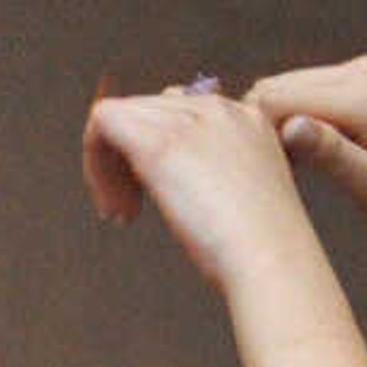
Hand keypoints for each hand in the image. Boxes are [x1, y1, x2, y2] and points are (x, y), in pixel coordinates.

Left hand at [83, 84, 321, 297]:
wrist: (271, 257)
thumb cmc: (259, 248)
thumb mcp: (242, 199)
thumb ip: (211, 174)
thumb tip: (174, 170)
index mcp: (243, 118)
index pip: (176, 108)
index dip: (150, 153)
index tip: (151, 198)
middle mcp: (218, 108)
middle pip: (145, 109)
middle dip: (124, 161)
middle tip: (128, 211)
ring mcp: (191, 122)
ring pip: (119, 115)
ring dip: (108, 168)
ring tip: (122, 213)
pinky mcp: (161, 144)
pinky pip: (101, 122)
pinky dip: (95, 166)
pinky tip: (117, 210)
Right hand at [248, 56, 366, 256]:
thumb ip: (332, 155)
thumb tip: (289, 125)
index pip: (278, 100)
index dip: (258, 138)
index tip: (269, 177)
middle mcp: (363, 72)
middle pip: (276, 89)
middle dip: (264, 130)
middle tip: (279, 177)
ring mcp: (362, 72)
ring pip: (284, 89)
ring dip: (276, 127)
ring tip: (294, 171)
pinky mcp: (359, 80)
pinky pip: (302, 93)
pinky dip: (292, 122)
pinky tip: (305, 158)